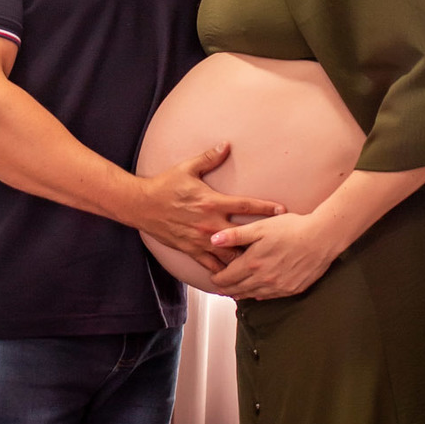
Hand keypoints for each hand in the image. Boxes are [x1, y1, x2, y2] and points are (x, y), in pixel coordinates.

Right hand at [137, 144, 283, 273]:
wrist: (141, 205)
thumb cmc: (164, 185)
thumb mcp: (187, 168)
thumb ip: (209, 158)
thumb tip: (226, 144)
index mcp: (212, 202)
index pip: (246, 205)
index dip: (266, 208)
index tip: (283, 211)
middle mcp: (209, 223)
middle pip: (243, 236)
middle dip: (261, 241)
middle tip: (280, 246)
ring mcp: (200, 239)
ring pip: (229, 256)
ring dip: (245, 260)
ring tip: (262, 266)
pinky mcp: (191, 250)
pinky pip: (211, 265)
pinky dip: (224, 271)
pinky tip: (237, 278)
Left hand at [208, 210, 337, 298]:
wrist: (322, 238)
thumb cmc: (292, 228)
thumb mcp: (261, 227)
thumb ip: (236, 235)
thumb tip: (213, 240)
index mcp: (253, 263)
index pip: (227, 277)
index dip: (217, 278)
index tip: (213, 277)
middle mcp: (263, 279)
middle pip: (238, 289)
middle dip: (226, 289)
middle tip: (220, 288)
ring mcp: (278, 286)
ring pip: (253, 295)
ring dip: (241, 294)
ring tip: (234, 292)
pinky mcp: (292, 289)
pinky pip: (270, 296)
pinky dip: (260, 294)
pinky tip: (257, 293)